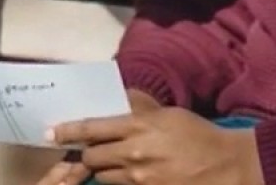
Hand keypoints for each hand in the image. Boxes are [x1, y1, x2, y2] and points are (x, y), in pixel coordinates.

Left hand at [44, 106, 262, 184]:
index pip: (92, 128)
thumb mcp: (168, 113)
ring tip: (114, 162)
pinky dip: (120, 182)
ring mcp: (139, 179)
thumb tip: (116, 99)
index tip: (50, 132)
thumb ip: (139, 107)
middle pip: (91, 157)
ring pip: (103, 176)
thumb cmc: (198, 134)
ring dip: (103, 169)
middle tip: (89, 148)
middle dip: (87, 153)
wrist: (225, 167)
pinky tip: (130, 174)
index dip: (68, 131)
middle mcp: (134, 154)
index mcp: (139, 126)